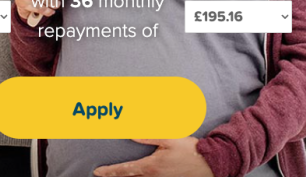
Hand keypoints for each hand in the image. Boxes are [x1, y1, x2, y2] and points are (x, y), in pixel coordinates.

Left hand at [93, 138, 212, 176]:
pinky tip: (135, 176)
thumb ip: (148, 136)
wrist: (209, 165)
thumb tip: (130, 134)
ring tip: (113, 175)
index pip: (124, 170)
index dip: (109, 171)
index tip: (97, 172)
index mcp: (150, 166)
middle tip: (100, 175)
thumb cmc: (188, 150)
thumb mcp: (168, 139)